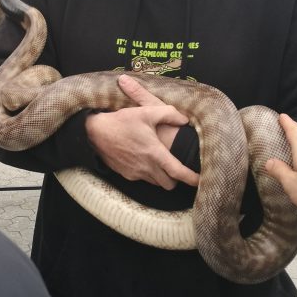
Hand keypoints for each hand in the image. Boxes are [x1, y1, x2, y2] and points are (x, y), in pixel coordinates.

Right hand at [84, 75, 200, 190]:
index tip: (201, 181)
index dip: (191, 178)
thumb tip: (184, 119)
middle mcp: (146, 167)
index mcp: (154, 153)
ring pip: (156, 183)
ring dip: (161, 176)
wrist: (95, 133)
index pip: (178, 172)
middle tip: (177, 169)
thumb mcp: (146, 111)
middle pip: (169, 184)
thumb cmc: (121, 121)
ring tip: (160, 162)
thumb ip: (169, 114)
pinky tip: (142, 159)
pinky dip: (147, 173)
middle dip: (175, 179)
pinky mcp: (126, 175)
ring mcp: (135, 173)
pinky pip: (142, 178)